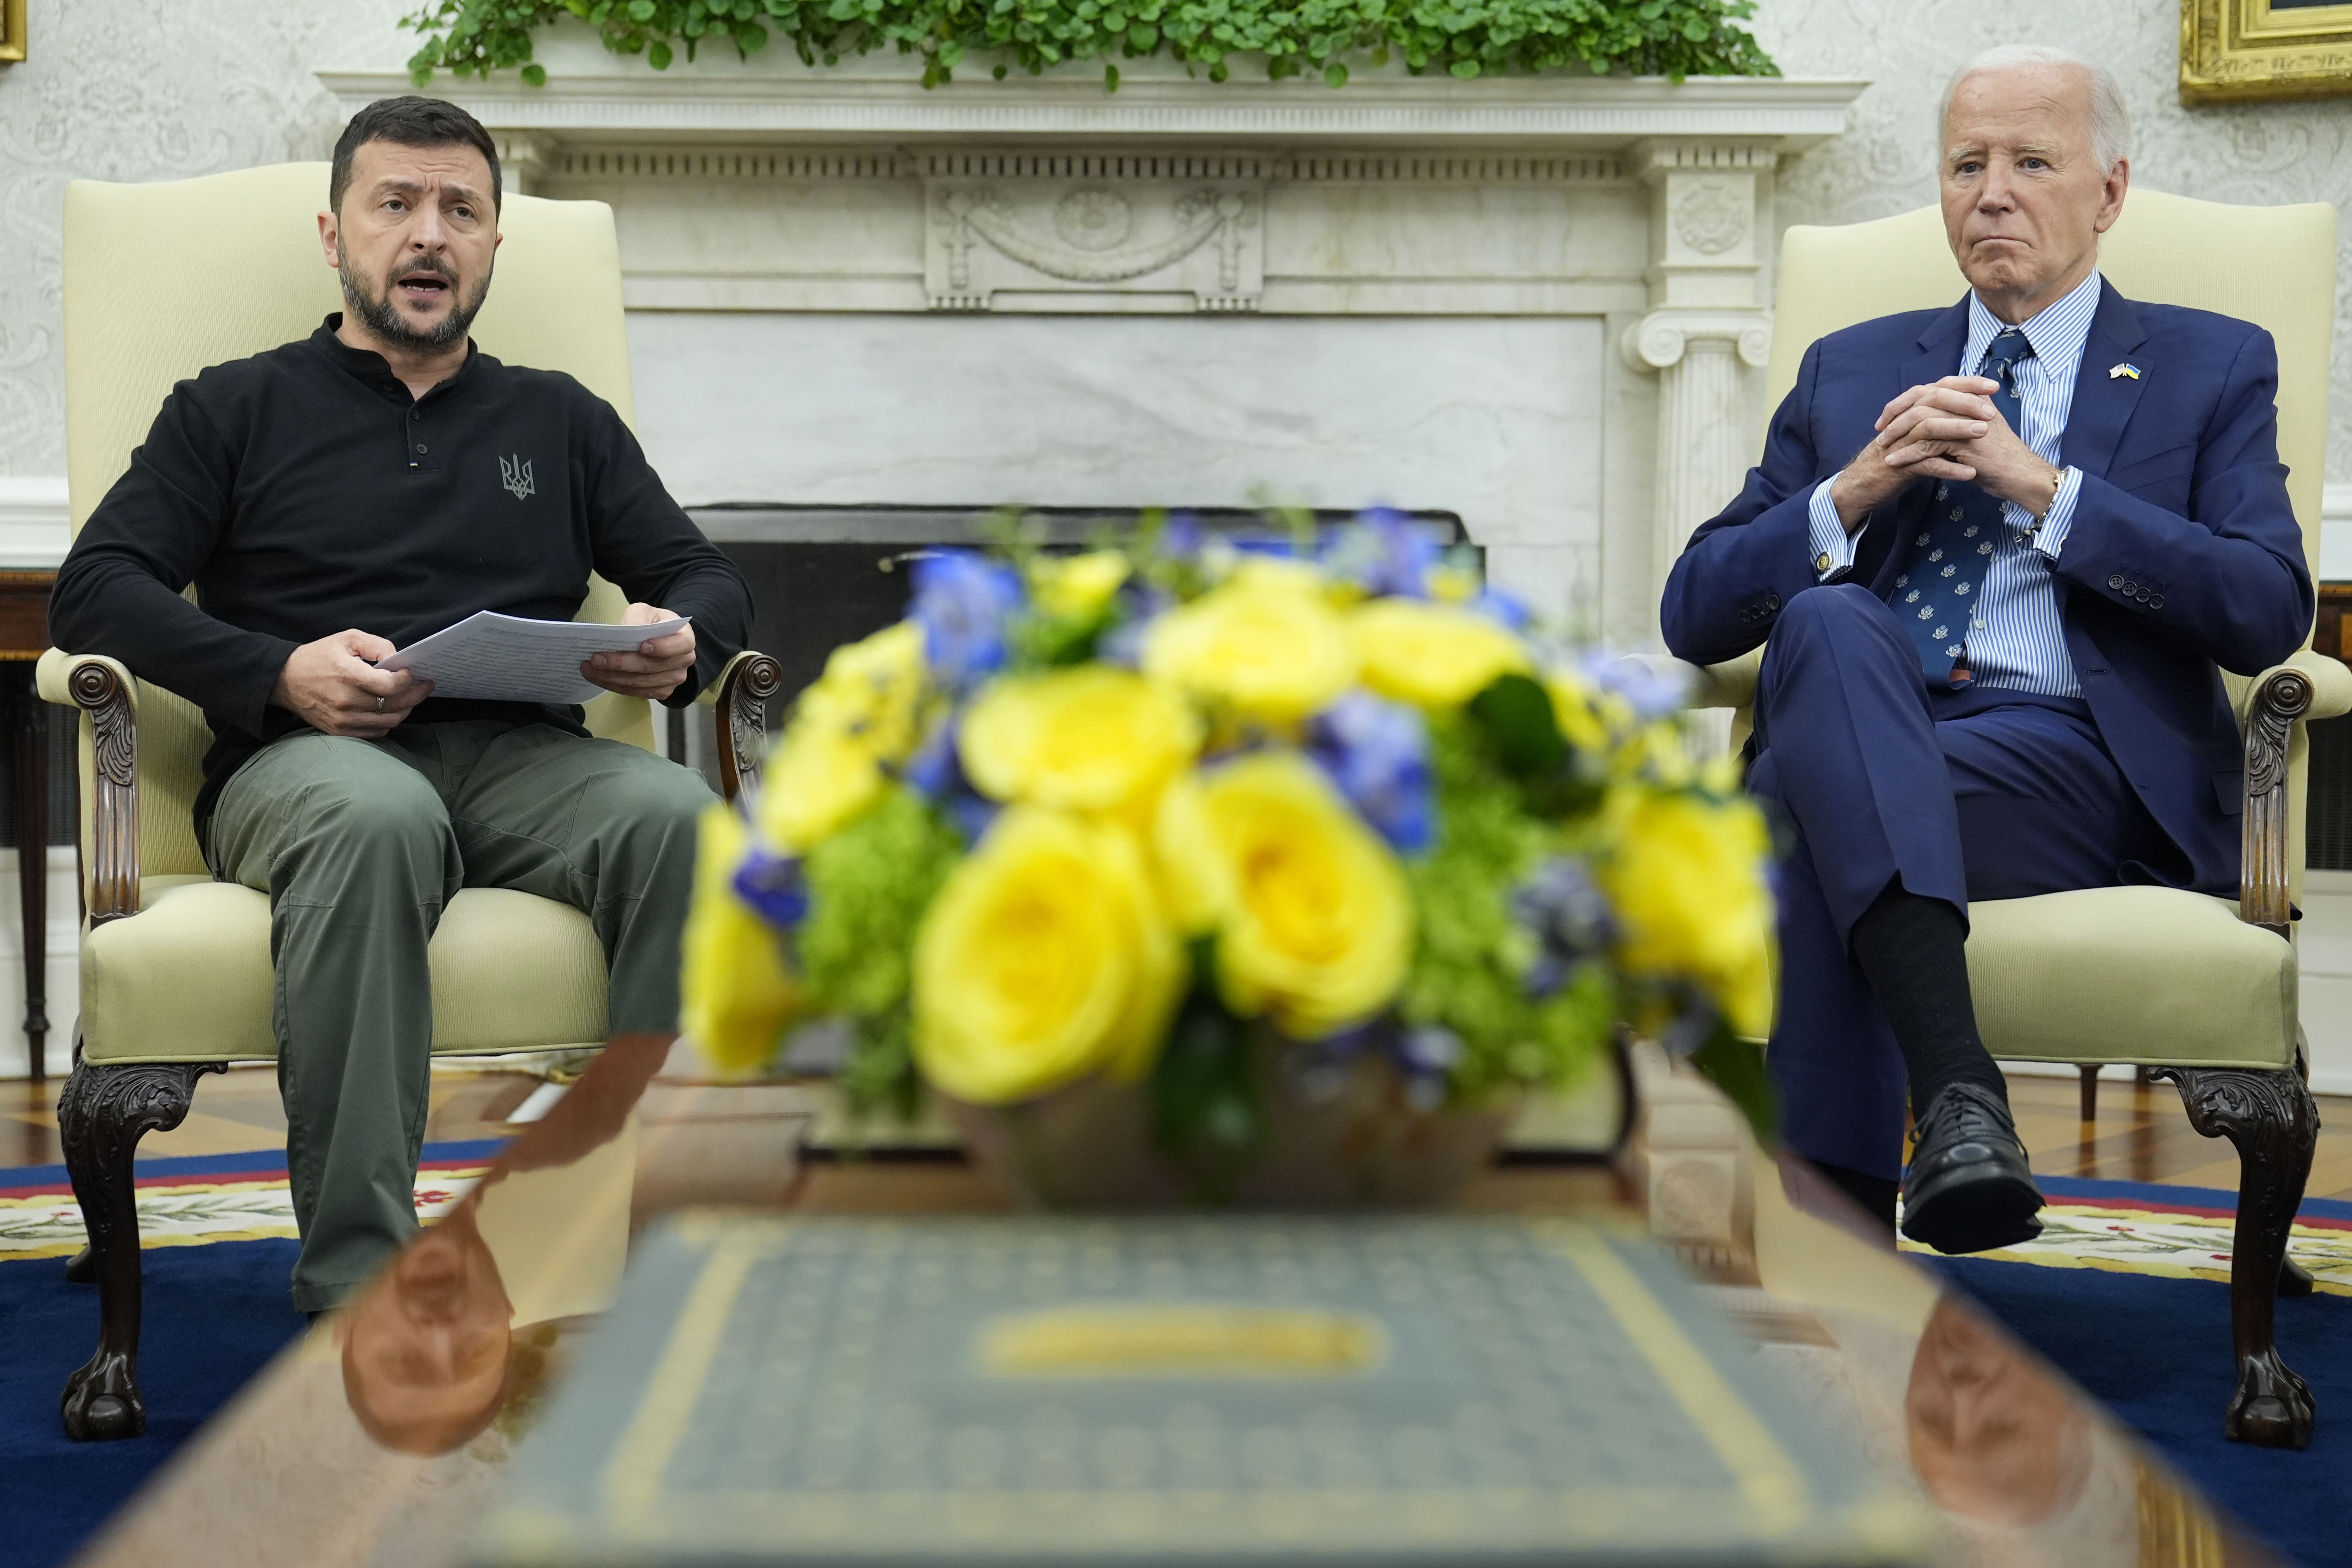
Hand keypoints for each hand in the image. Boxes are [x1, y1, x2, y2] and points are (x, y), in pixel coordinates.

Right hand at [272, 630, 431, 737]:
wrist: (285, 680)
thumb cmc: (319, 656)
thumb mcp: (347, 639)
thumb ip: (377, 645)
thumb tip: (399, 659)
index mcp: (347, 674)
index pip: (390, 685)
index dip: (408, 680)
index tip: (411, 673)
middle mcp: (345, 700)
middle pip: (395, 705)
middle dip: (416, 695)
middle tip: (425, 686)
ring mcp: (343, 719)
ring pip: (389, 721)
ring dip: (405, 709)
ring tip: (410, 697)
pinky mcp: (340, 732)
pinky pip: (376, 732)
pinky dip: (388, 722)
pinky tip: (390, 709)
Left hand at [583, 602, 695, 700]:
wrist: (660, 640)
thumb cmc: (653, 624)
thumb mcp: (646, 612)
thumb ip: (638, 618)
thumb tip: (627, 632)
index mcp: (686, 639)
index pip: (678, 645)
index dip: (662, 647)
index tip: (642, 646)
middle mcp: (684, 662)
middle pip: (651, 667)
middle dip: (621, 664)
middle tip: (595, 659)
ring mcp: (674, 680)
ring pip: (640, 683)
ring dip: (612, 678)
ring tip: (588, 669)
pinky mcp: (661, 691)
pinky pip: (637, 693)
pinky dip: (615, 686)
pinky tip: (598, 678)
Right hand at [1829, 377, 1997, 529]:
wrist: (1863, 485)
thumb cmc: (1896, 458)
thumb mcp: (1917, 434)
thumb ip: (1937, 419)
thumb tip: (1967, 406)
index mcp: (1912, 410)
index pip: (1941, 387)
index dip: (1967, 384)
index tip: (1993, 386)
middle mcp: (1905, 420)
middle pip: (1934, 401)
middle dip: (1965, 403)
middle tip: (1991, 411)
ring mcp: (1900, 441)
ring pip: (1929, 428)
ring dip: (1958, 430)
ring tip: (1984, 433)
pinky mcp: (1898, 465)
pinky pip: (1926, 464)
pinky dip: (1949, 469)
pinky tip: (1970, 474)